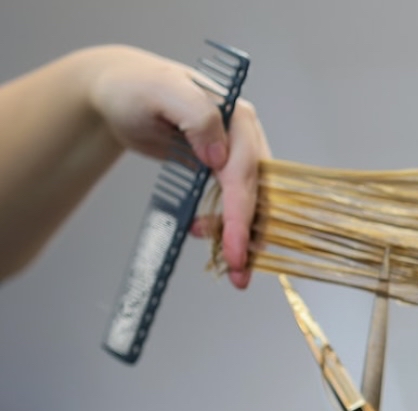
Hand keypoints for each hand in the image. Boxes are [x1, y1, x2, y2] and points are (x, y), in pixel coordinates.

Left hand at [87, 45, 269, 288]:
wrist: (116, 94)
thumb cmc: (134, 87)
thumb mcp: (162, 91)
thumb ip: (198, 116)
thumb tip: (220, 157)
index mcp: (238, 118)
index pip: (246, 173)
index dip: (242, 214)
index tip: (236, 249)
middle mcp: (244, 139)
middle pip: (259, 194)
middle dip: (250, 236)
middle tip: (239, 273)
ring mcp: (234, 156)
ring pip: (252, 205)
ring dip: (243, 238)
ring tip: (227, 265)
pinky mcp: (221, 172)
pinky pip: (235, 205)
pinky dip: (228, 227)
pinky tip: (206, 234)